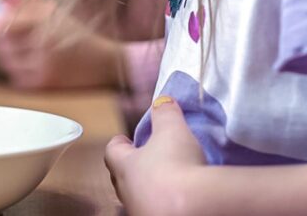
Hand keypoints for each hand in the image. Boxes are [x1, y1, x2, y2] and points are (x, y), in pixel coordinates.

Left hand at [0, 0, 124, 89]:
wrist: (104, 63)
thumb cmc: (78, 33)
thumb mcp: (56, 11)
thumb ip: (28, 3)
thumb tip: (2, 3)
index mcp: (45, 24)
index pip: (6, 26)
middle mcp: (42, 47)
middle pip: (4, 45)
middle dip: (3, 40)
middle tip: (12, 37)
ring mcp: (43, 68)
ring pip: (9, 62)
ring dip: (10, 56)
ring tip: (25, 50)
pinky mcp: (44, 85)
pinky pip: (17, 77)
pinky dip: (19, 71)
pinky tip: (31, 64)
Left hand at [104, 96, 207, 214]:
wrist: (194, 208)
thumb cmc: (176, 166)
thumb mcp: (173, 130)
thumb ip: (165, 113)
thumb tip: (161, 101)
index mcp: (124, 166)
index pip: (111, 152)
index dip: (119, 143)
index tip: (125, 139)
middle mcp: (127, 192)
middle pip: (121, 177)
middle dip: (132, 167)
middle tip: (146, 159)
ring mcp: (139, 211)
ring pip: (137, 197)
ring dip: (147, 188)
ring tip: (166, 180)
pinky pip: (154, 210)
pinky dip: (162, 204)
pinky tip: (177, 199)